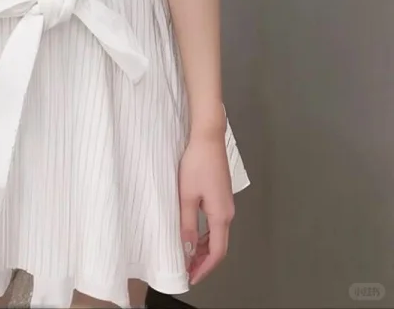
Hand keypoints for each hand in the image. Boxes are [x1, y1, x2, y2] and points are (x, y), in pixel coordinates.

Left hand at [178, 127, 234, 286]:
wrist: (207, 137)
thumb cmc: (196, 163)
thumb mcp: (187, 195)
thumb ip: (187, 223)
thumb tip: (186, 248)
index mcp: (221, 215)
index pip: (216, 252)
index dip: (204, 268)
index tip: (191, 277)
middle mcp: (227, 213)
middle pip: (219, 246)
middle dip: (203, 261)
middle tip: (188, 271)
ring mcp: (226, 204)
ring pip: (217, 235)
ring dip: (203, 248)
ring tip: (187, 256)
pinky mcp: (221, 196)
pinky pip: (215, 223)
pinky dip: (205, 234)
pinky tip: (193, 235)